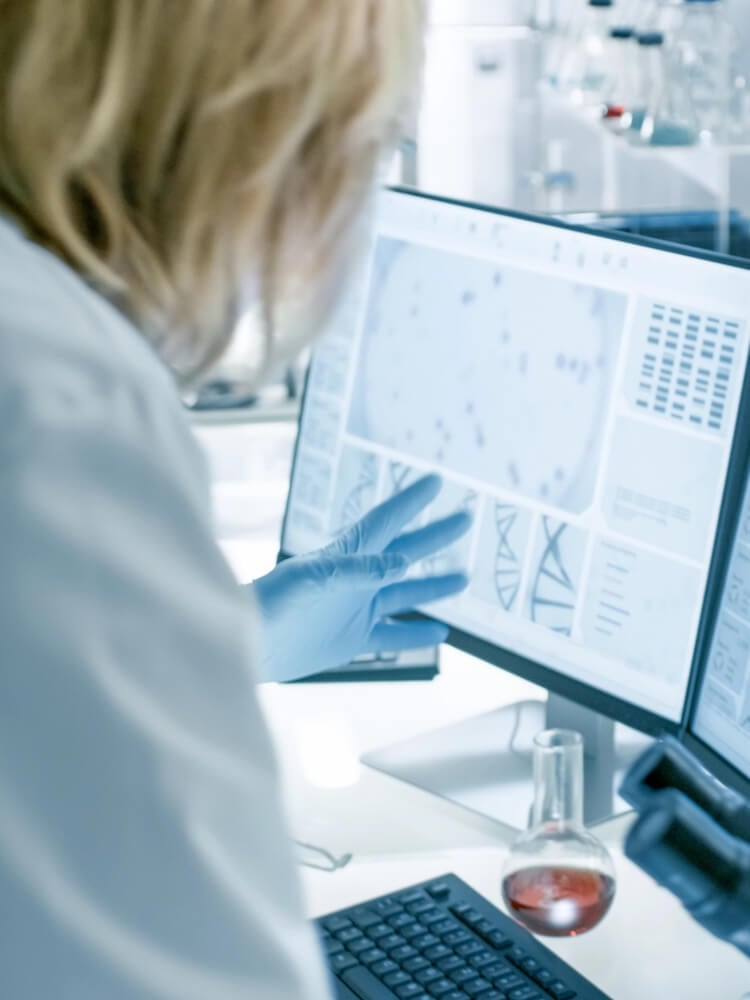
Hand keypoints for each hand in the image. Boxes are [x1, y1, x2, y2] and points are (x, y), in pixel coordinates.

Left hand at [251, 474, 470, 681]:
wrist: (247, 646)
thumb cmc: (271, 605)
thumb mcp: (311, 580)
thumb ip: (355, 571)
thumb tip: (401, 563)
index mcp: (346, 555)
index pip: (387, 520)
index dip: (412, 499)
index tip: (437, 479)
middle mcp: (357, 578)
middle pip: (406, 551)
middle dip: (436, 535)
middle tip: (467, 518)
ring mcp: (355, 609)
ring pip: (405, 592)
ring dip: (434, 584)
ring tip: (464, 577)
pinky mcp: (351, 639)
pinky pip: (393, 635)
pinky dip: (416, 633)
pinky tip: (441, 631)